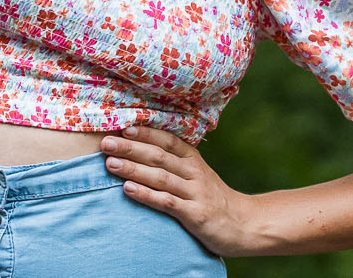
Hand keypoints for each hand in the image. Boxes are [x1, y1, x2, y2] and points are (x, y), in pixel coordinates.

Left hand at [102, 124, 265, 257]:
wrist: (246, 224)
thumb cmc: (212, 198)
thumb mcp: (197, 174)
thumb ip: (173, 162)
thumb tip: (137, 148)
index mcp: (193, 159)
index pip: (167, 140)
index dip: (145, 133)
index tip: (122, 128)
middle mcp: (194, 172)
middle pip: (159, 156)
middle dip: (130, 148)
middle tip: (106, 143)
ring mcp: (195, 193)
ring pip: (160, 176)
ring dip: (133, 168)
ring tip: (110, 163)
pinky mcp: (195, 214)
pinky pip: (167, 202)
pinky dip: (146, 194)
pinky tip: (128, 189)